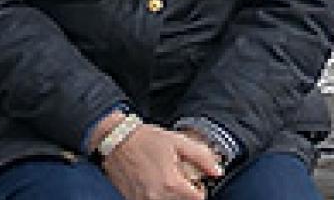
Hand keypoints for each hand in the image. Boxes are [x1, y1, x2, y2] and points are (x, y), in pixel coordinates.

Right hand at [101, 123, 222, 199]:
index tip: (195, 183)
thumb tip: (218, 171)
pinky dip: (158, 197)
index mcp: (172, 183)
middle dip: (186, 195)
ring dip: (172, 197)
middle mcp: (157, 197)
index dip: (200, 191)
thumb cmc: (146, 139)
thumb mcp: (178, 142)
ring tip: (168, 183)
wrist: (116, 141)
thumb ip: (202, 157)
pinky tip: (156, 185)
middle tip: (182, 182)